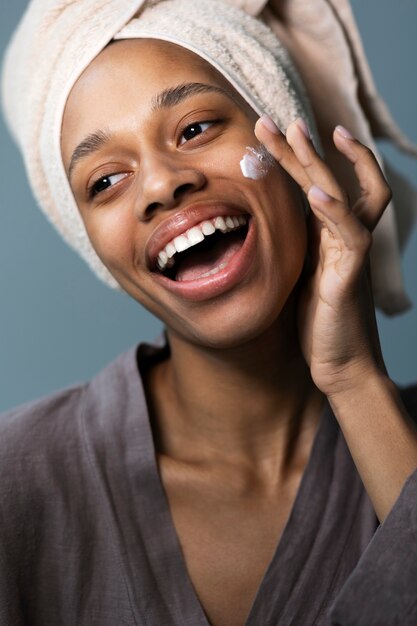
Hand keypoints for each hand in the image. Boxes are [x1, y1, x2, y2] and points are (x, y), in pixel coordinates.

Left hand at [254, 116, 391, 396]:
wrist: (340, 364)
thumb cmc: (318, 322)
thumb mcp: (297, 276)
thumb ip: (290, 248)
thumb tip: (259, 229)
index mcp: (327, 235)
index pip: (315, 183)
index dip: (295, 157)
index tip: (269, 134)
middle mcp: (342, 235)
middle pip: (330, 176)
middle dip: (303, 146)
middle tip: (276, 119)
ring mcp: (350, 251)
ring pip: (343, 193)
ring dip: (320, 162)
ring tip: (299, 132)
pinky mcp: (352, 273)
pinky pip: (350, 234)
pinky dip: (334, 210)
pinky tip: (315, 192)